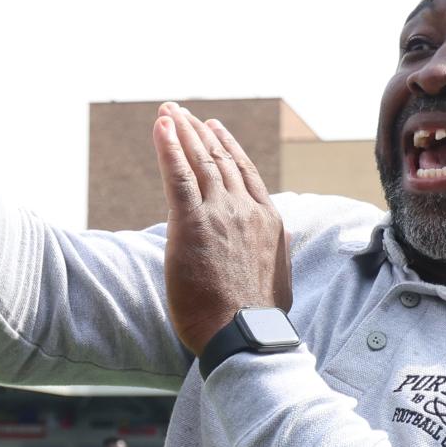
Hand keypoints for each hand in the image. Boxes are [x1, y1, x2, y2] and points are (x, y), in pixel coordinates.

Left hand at [152, 103, 292, 354]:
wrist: (246, 335)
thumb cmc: (258, 316)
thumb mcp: (279, 275)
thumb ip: (278, 248)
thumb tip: (284, 233)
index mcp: (268, 220)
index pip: (243, 172)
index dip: (226, 146)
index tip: (212, 129)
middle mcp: (246, 209)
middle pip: (219, 160)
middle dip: (198, 133)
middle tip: (182, 112)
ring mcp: (220, 214)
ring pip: (199, 162)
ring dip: (181, 132)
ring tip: (169, 111)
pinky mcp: (192, 224)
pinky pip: (178, 176)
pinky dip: (168, 148)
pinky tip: (160, 127)